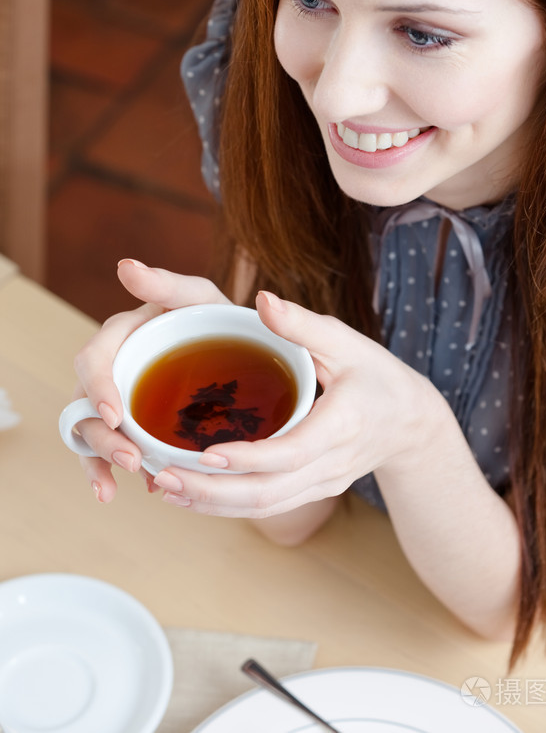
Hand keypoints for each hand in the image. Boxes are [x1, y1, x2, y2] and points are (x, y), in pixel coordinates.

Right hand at [72, 259, 227, 501]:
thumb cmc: (218, 318)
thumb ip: (167, 283)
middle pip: (86, 404)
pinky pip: (108, 450)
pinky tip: (121, 491)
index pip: (94, 360)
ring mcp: (119, 398)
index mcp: (123, 334)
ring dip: (102, 459)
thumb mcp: (200, 298)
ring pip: (92, 431)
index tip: (116, 416)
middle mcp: (114, 366)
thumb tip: (125, 266)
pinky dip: (106, 472)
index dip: (99, 389)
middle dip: (103, 436)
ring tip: (130, 480)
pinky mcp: (131, 424)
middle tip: (132, 459)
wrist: (247, 352)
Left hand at [152, 291, 446, 517]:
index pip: (293, 452)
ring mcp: (322, 483)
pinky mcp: (312, 491)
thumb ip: (302, 324)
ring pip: (263, 507)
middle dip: (213, 492)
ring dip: (212, 504)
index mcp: (343, 423)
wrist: (410, 423)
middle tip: (164, 478)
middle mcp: (332, 463)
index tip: (207, 454)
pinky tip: (189, 494)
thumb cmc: (376, 374)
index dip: (250, 459)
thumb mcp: (346, 341)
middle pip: (269, 492)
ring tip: (164, 487)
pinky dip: (226, 506)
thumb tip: (261, 300)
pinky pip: (266, 506)